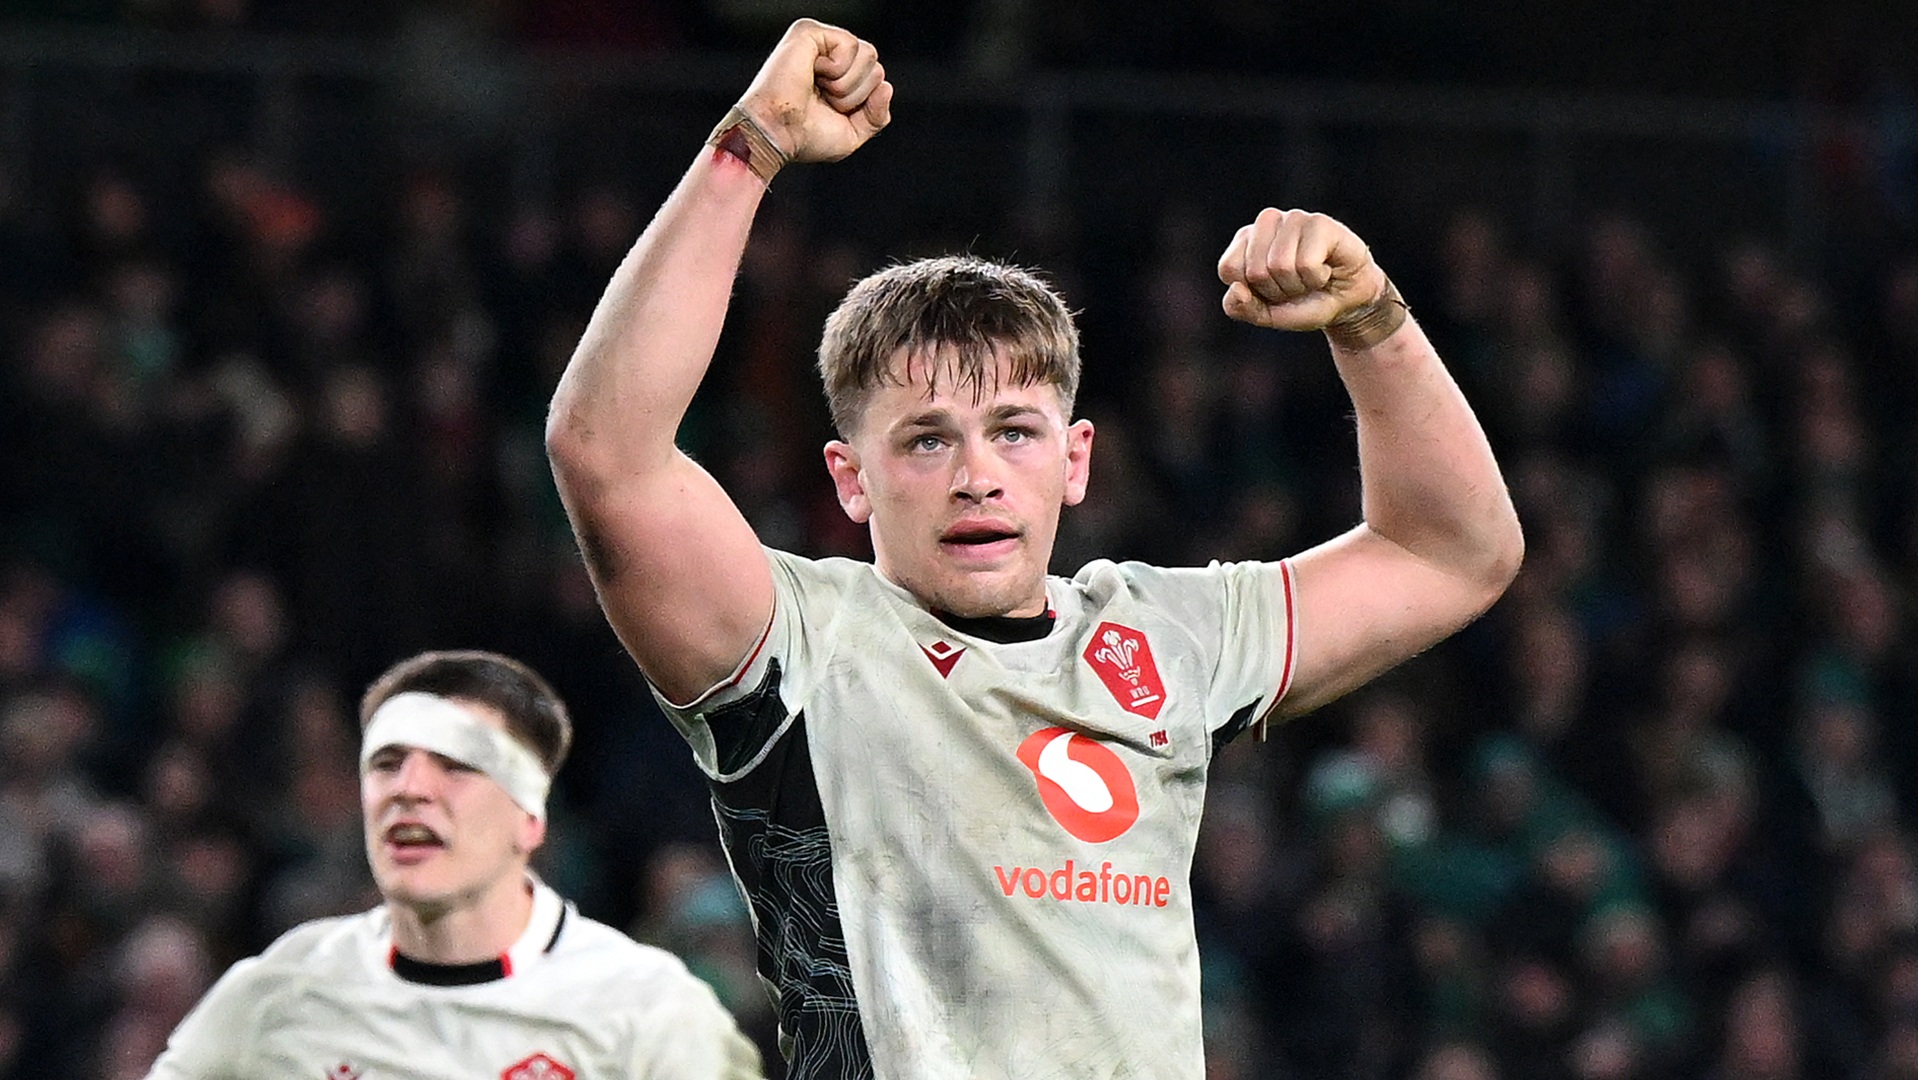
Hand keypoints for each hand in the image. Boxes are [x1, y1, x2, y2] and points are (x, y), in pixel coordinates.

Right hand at [738, 19, 891, 163]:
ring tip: (819, 89)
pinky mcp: (809, 32)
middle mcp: (830, 55)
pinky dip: (838, 70)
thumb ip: (877, 115)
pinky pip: (851, 45)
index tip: (832, 112)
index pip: (876, 80)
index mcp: (839, 76)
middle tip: (824, 102)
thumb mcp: (853, 134)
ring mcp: (820, 41)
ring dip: (847, 85)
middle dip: (857, 95)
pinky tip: (813, 74)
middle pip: (876, 67)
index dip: (863, 104)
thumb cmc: (805, 137)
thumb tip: (887, 86)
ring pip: (869, 55)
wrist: (776, 134)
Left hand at [1217, 209, 1387, 330]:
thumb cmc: (1304, 302)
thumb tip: (1236, 289)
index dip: (1253, 292)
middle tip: (1296, 285)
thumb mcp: (1266, 315)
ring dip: (1299, 285)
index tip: (1273, 290)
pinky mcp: (1319, 222)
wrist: (1348, 303)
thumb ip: (1240, 308)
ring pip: (1280, 266)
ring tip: (1311, 277)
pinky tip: (1326, 269)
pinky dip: (1316, 278)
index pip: (1229, 269)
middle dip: (1278, 291)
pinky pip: (1306, 263)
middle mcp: (1266, 222)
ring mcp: (1293, 218)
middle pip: (1255, 270)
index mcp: (1245, 240)